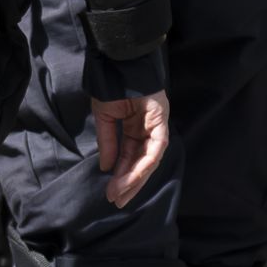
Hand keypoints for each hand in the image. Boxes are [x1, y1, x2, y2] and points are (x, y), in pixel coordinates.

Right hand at [91, 90, 170, 206]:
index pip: (129, 158)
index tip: (111, 193)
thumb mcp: (105, 118)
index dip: (120, 176)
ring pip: (149, 159)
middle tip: (118, 201)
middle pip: (141, 163)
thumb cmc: (112, 87)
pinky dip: (146, 162)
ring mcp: (156, 126)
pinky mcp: (161, 121)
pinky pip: (156, 147)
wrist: (119, 65)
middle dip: (130, 183)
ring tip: (121, 192)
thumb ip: (108, 142)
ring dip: (136, 177)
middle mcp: (147, 131)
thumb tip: (106, 167)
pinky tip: (133, 175)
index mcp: (134, 129)